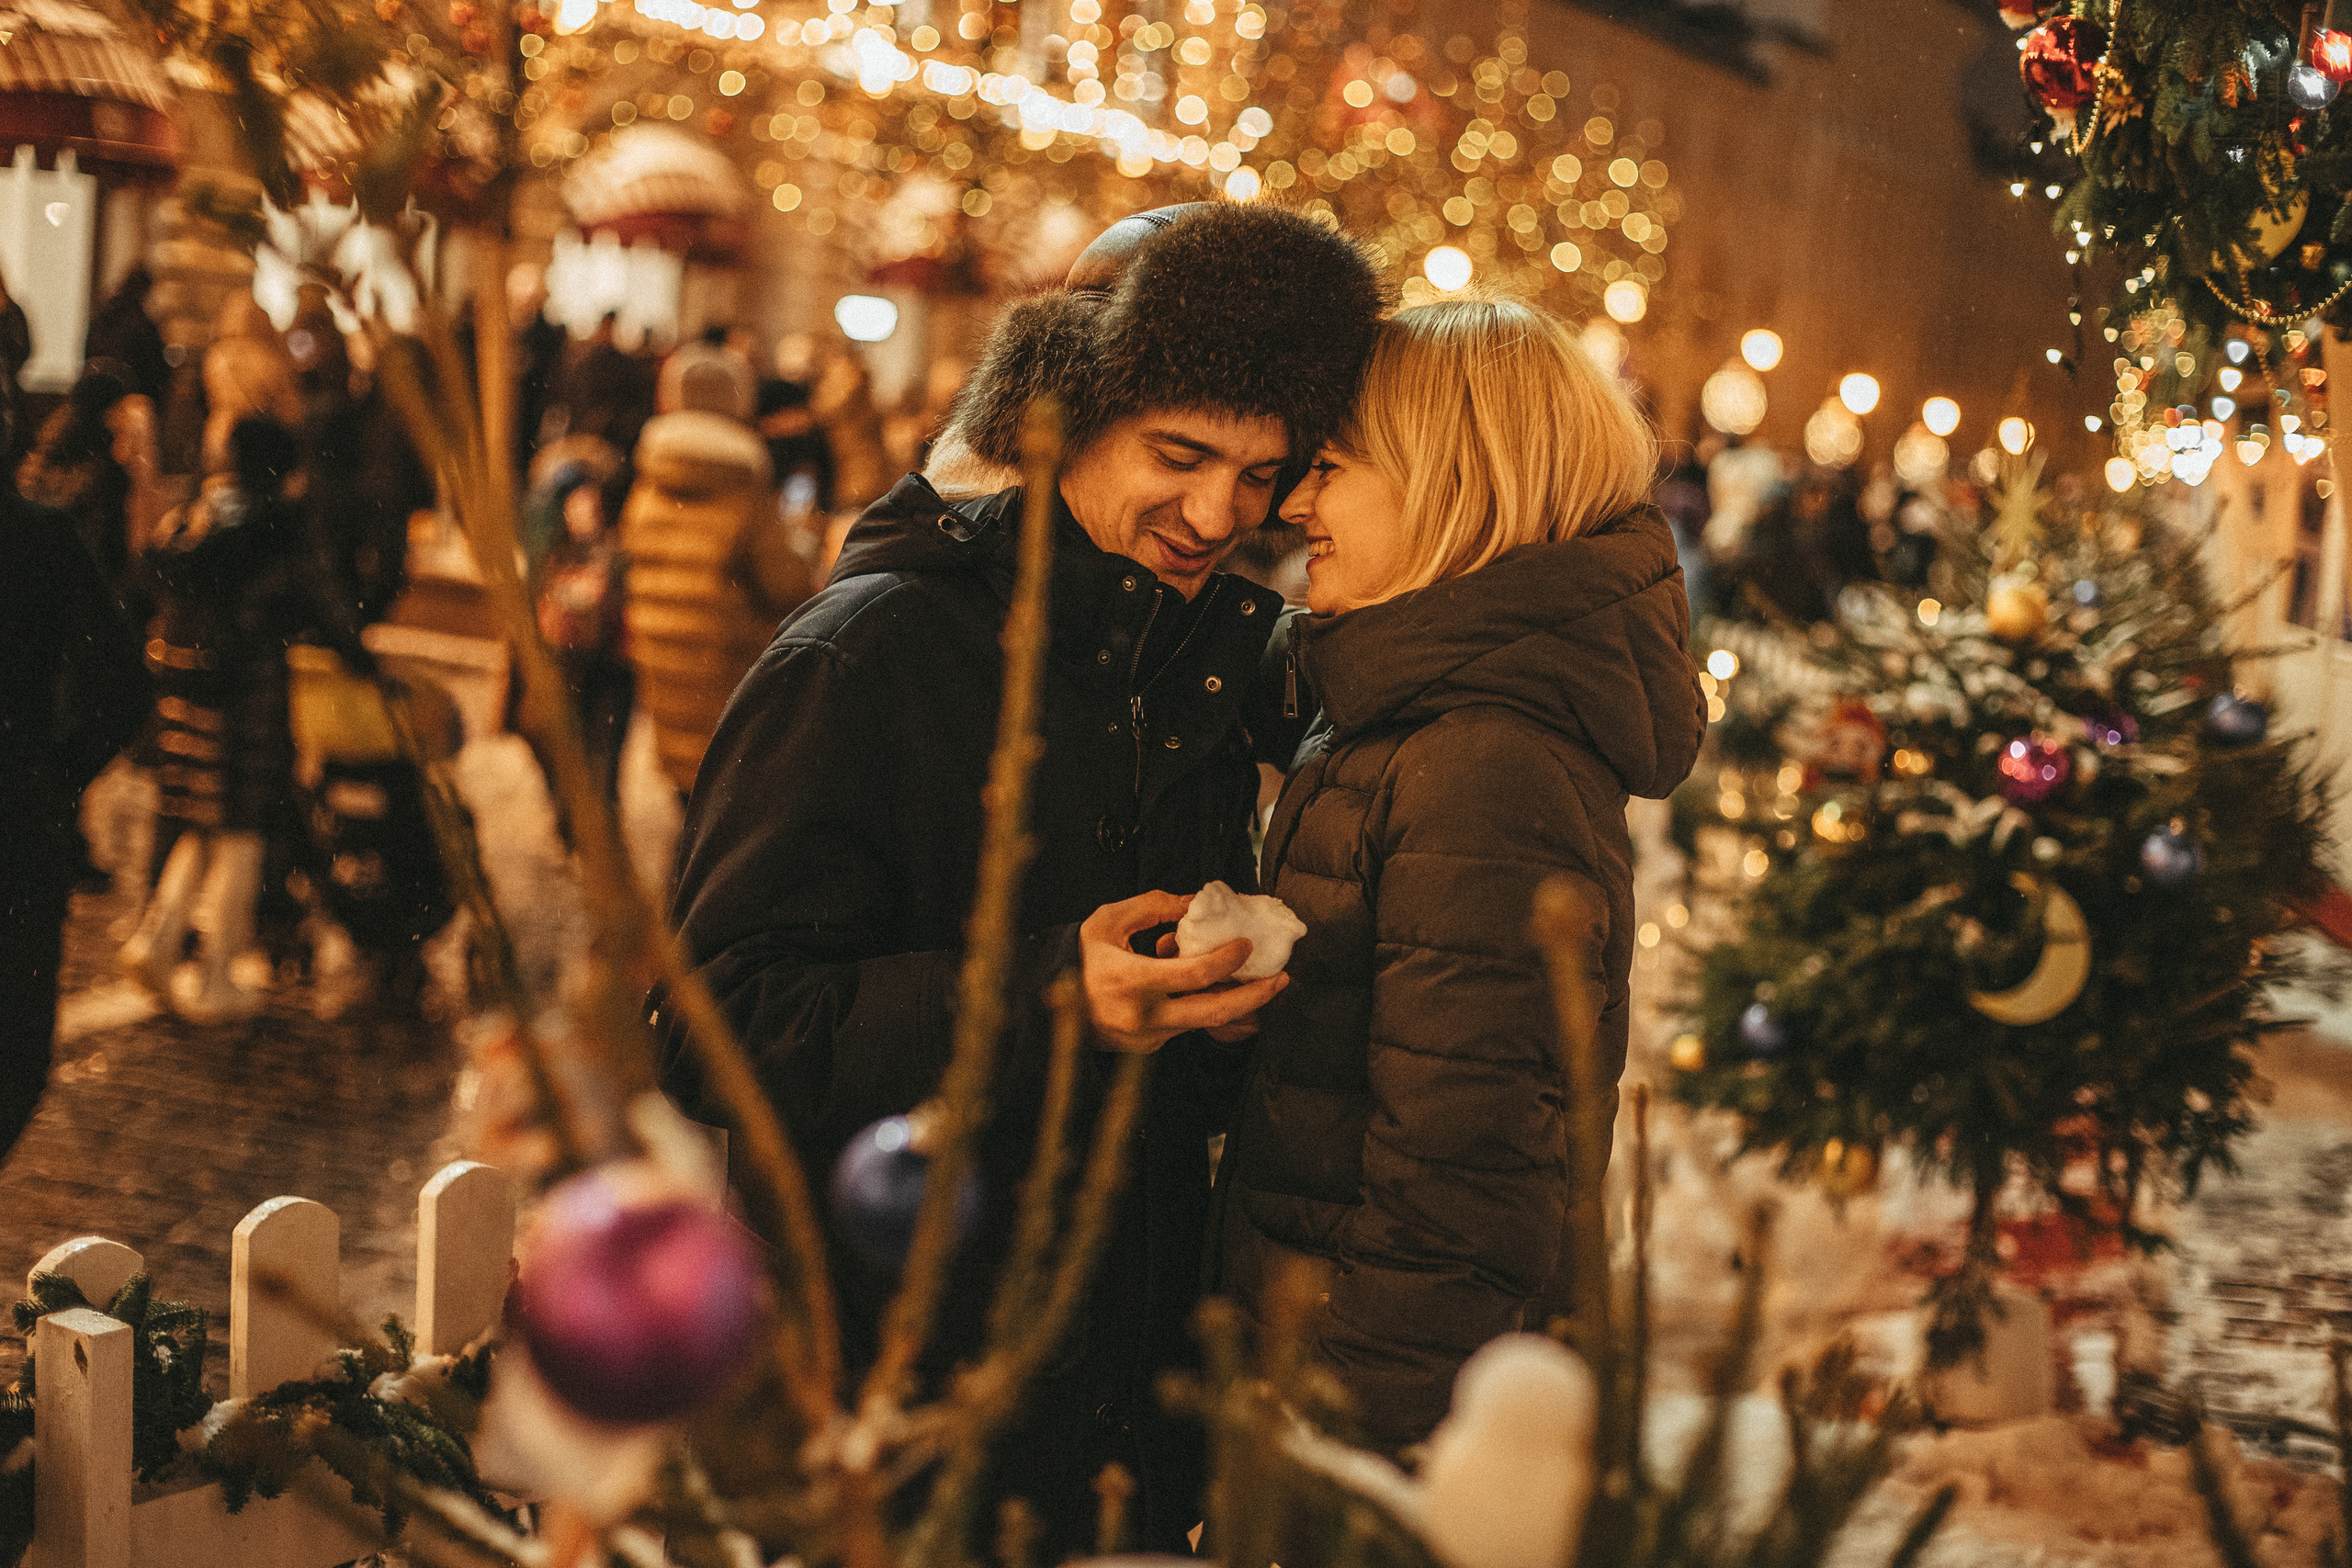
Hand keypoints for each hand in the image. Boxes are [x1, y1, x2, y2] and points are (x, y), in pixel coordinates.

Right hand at [1080, 890, 1287, 1052]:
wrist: (1047, 1010)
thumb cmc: (1078, 959)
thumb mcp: (1106, 922)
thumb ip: (1151, 907)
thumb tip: (1194, 902)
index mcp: (1129, 981)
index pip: (1193, 975)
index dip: (1226, 959)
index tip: (1245, 944)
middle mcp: (1142, 1017)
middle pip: (1213, 1012)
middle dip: (1254, 997)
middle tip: (1281, 979)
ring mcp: (1148, 1038)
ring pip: (1204, 1022)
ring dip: (1233, 1001)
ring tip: (1256, 980)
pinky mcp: (1150, 1048)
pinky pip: (1186, 1025)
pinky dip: (1202, 1005)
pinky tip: (1209, 988)